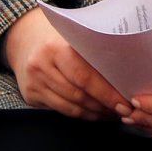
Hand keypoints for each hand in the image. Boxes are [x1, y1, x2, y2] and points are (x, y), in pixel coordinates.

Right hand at [1, 7, 127, 121]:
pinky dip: (81, 114)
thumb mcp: (75, 36)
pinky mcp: (30, 96)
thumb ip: (94, 51)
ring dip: (95, 113)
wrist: (25, 37)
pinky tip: (95, 113)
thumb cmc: (60, 36)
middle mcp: (41, 66)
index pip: (85, 76)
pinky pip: (61, 110)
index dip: (107, 93)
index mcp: (56, 48)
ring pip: (70, 107)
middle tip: (125, 110)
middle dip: (104, 105)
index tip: (125, 102)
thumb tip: (126, 73)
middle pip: (78, 95)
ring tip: (113, 113)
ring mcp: (34, 83)